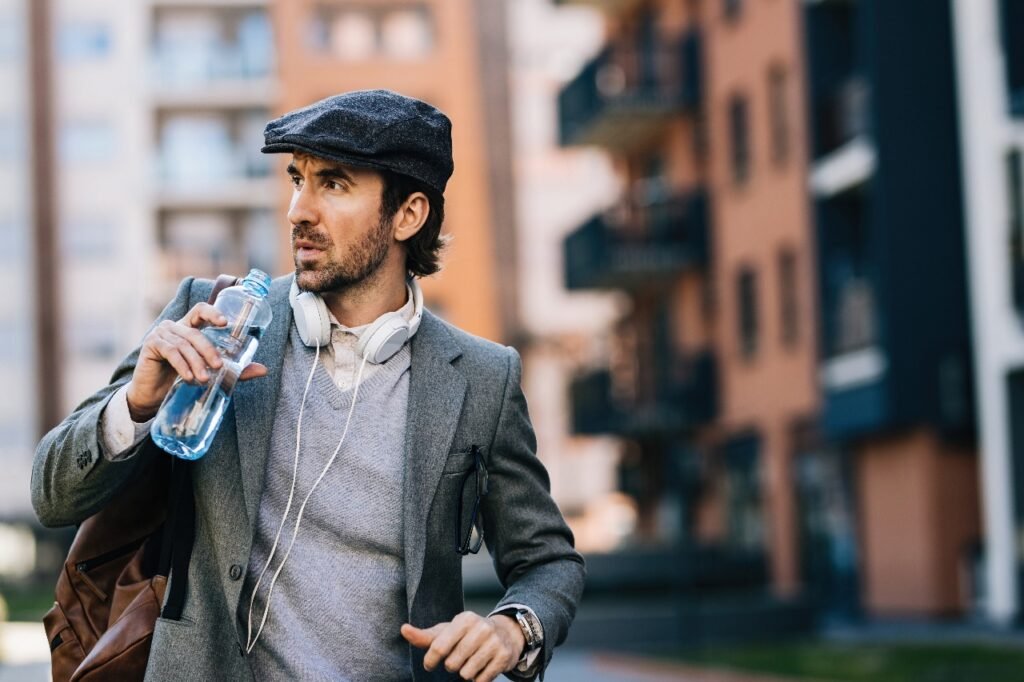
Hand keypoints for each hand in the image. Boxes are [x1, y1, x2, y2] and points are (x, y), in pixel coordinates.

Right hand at [125, 303, 267, 420]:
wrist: (153, 396)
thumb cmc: (182, 379)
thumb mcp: (211, 372)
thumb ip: (234, 369)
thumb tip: (264, 370)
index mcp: (189, 327)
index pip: (201, 311)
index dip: (212, 313)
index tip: (225, 322)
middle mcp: (175, 326)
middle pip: (196, 333)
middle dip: (209, 350)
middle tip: (219, 367)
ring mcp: (161, 333)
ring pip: (184, 344)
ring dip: (196, 362)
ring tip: (204, 379)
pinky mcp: (151, 344)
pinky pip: (170, 351)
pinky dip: (182, 365)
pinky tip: (189, 377)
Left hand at [401, 612, 524, 681]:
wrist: (505, 633)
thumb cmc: (468, 634)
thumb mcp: (447, 632)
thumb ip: (425, 636)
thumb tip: (403, 629)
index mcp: (464, 619)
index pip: (438, 647)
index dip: (430, 660)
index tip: (429, 665)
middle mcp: (481, 628)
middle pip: (452, 664)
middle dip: (452, 666)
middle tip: (458, 658)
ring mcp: (494, 642)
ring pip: (466, 674)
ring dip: (465, 673)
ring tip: (471, 662)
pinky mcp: (504, 657)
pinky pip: (481, 681)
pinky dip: (478, 679)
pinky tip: (482, 667)